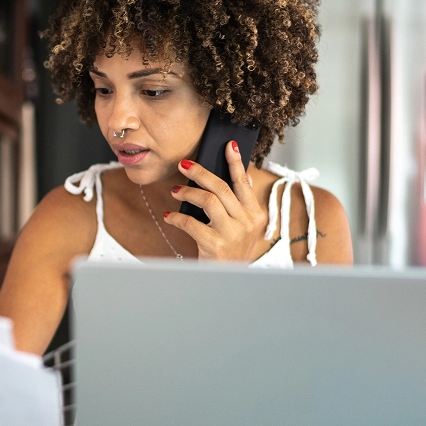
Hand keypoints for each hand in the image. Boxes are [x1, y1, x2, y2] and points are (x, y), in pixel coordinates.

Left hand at [165, 140, 265, 261]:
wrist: (229, 280)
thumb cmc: (232, 249)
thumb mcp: (245, 227)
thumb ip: (243, 202)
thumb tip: (245, 176)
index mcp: (254, 214)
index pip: (244, 182)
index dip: (236, 162)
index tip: (228, 145)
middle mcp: (246, 222)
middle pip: (221, 188)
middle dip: (201, 173)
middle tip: (184, 164)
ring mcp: (231, 234)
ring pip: (208, 201)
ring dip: (188, 192)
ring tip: (176, 191)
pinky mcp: (215, 245)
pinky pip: (192, 223)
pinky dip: (178, 218)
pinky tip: (171, 217)